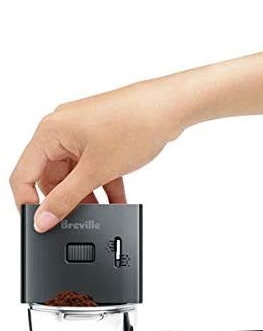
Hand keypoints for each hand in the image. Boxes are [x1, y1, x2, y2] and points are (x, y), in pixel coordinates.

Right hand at [10, 78, 189, 231]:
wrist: (170, 107)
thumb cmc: (135, 125)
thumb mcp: (96, 170)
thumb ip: (67, 197)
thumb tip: (44, 218)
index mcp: (50, 131)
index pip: (24, 174)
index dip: (29, 202)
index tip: (40, 223)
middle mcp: (63, 129)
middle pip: (52, 175)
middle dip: (66, 198)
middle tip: (80, 218)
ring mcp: (84, 132)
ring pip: (75, 172)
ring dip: (88, 192)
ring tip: (103, 210)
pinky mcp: (103, 136)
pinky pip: (94, 165)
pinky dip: (103, 182)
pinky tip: (117, 199)